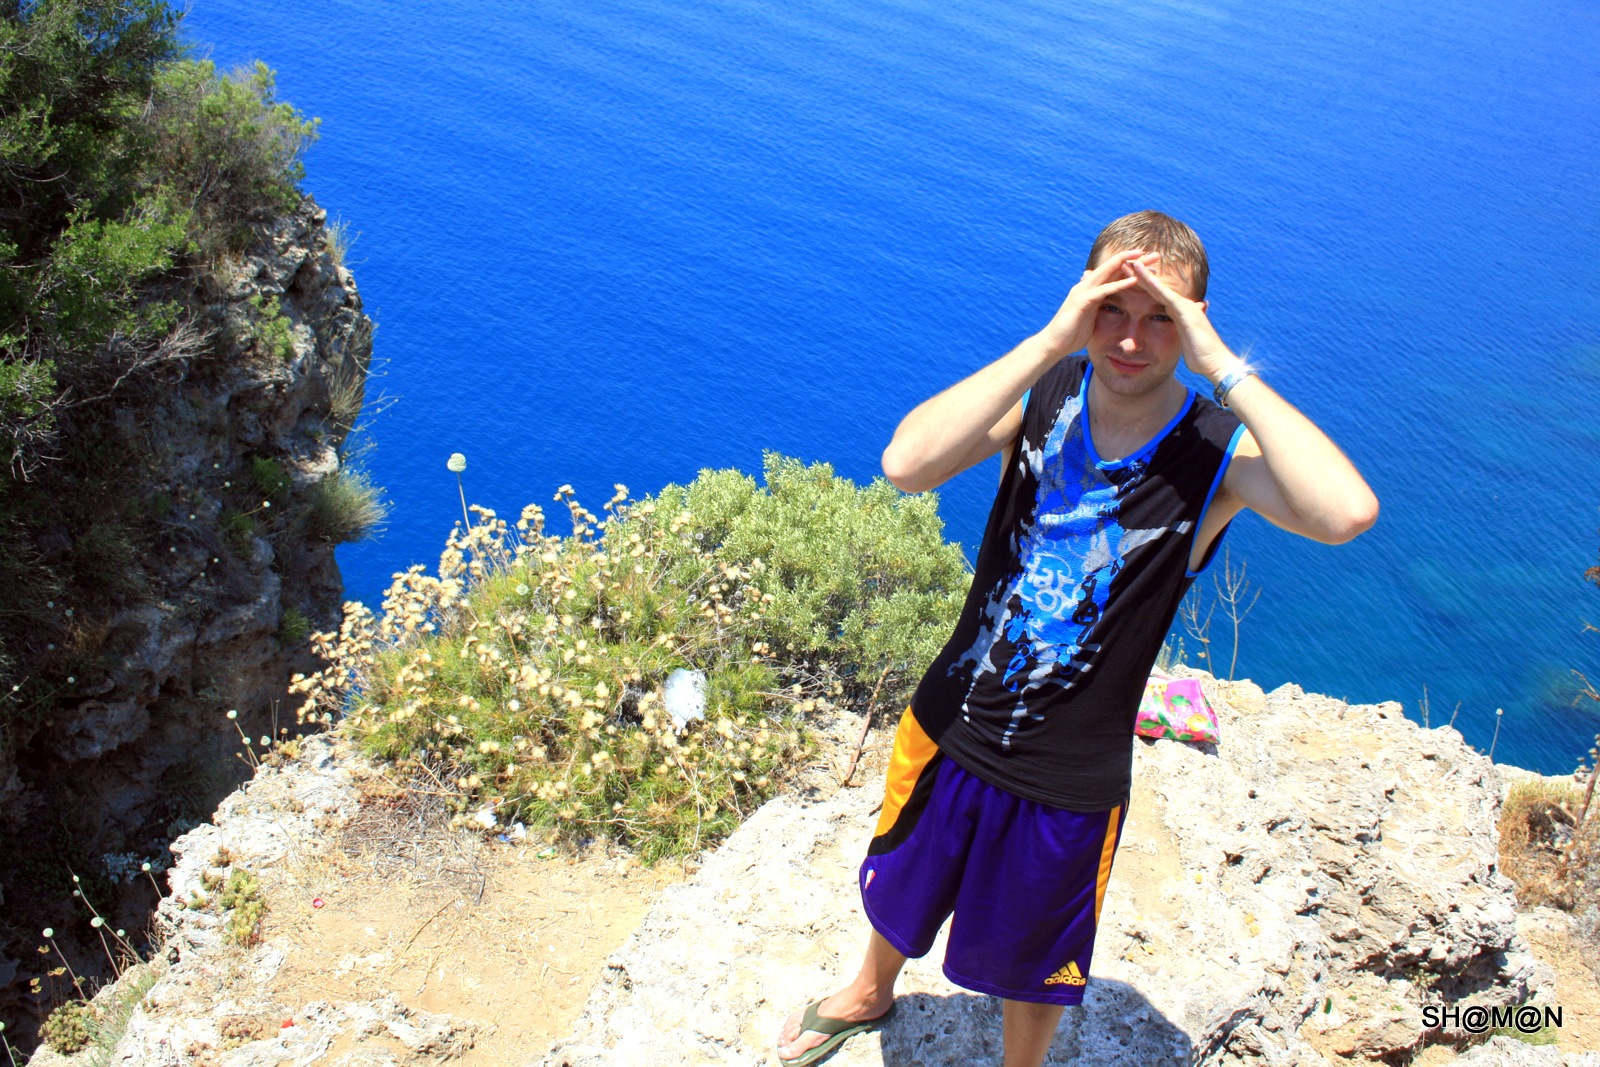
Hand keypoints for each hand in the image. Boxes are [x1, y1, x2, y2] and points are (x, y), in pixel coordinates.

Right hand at [1035, 249, 1155, 358]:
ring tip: (1146, 259)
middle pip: (1114, 267)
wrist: (1054, 344)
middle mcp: (1087, 285)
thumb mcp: (1090, 316)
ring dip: (1129, 265)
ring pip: (1108, 272)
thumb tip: (1107, 305)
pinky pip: (1104, 290)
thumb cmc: (1071, 333)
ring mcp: (1083, 291)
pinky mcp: (1082, 301)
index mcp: (1091, 289)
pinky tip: (1134, 279)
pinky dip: (1119, 284)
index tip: (1150, 264)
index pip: (1114, 273)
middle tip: (1155, 254)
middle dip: (1134, 259)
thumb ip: (1098, 306)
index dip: (1131, 266)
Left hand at [1125, 257, 1238, 381]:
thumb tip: (1181, 340)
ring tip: (1129, 261)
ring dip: (1144, 273)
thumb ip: (1181, 337)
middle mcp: (1182, 306)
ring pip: (1159, 286)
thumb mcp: (1185, 345)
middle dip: (1140, 276)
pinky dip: (1152, 282)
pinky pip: (1164, 293)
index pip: (1157, 297)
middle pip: (1156, 288)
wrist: (1216, 363)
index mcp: (1180, 313)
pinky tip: (1140, 273)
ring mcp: (1184, 306)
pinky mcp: (1184, 310)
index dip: (1143, 287)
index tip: (1129, 279)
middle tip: (1125, 263)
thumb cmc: (1202, 358)